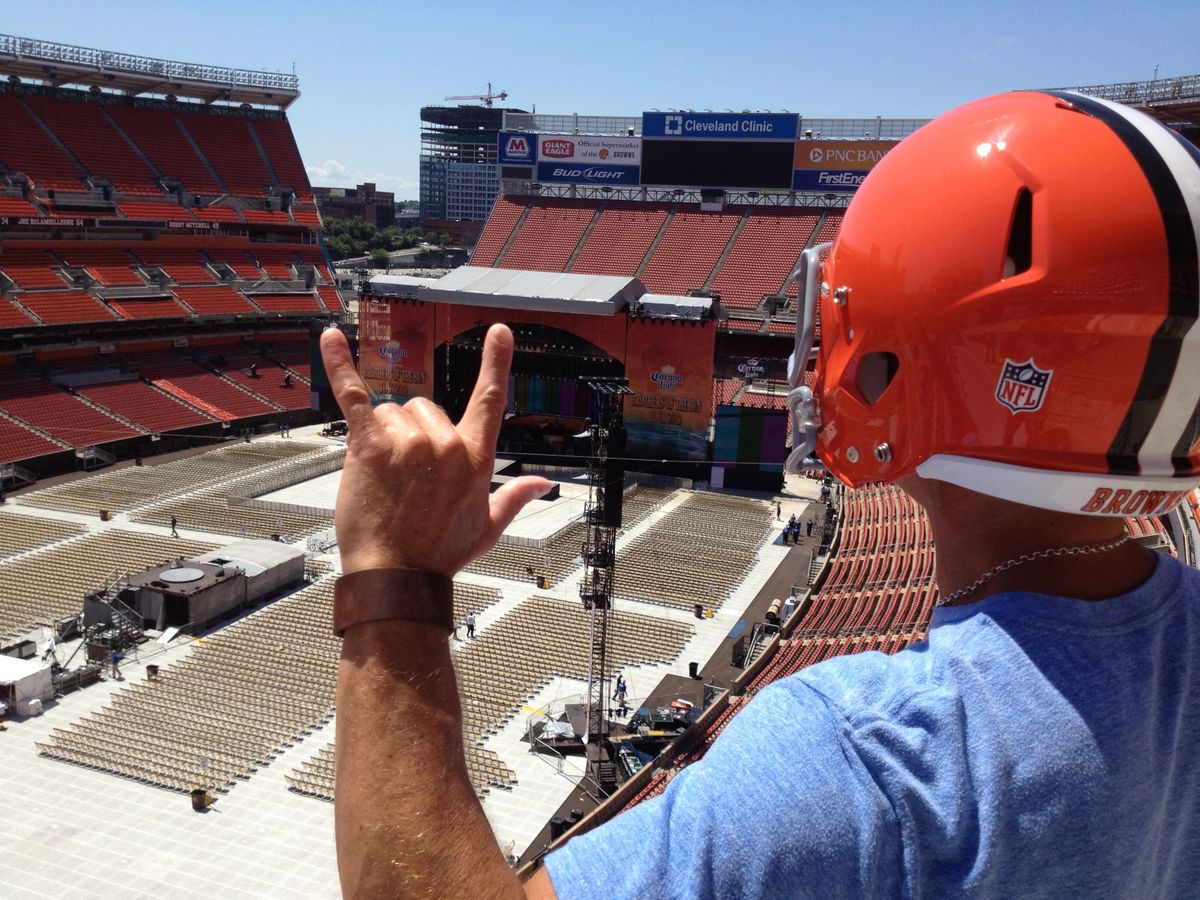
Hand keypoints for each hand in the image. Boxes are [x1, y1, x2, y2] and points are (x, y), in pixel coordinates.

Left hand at [321, 323, 550, 576]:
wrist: (397, 576)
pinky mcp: (371, 446)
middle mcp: (446, 443)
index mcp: (475, 458)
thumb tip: (544, 484)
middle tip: (403, 476)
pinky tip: (330, 339)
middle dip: (410, 433)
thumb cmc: (439, 554)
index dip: (496, 363)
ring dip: (382, 436)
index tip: (499, 333)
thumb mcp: (487, 526)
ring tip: (382, 476)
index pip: (489, 400)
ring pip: (390, 412)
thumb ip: (516, 496)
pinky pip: (354, 395)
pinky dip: (339, 365)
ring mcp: (408, 442)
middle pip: (424, 408)